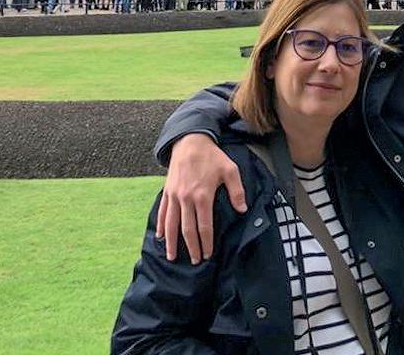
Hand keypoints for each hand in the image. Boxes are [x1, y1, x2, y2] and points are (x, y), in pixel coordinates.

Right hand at [156, 133, 246, 263]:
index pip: (204, 226)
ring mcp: (174, 196)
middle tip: (194, 261)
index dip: (206, 242)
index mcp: (203, 196)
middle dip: (191, 247)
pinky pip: (163, 212)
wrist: (190, 141)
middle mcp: (186, 199)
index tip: (207, 254)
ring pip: (171, 224)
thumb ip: (237, 191)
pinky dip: (161, 225)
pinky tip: (160, 236)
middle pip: (187, 229)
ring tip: (172, 257)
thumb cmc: (212, 156)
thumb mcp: (230, 170)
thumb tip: (242, 209)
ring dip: (172, 242)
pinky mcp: (167, 191)